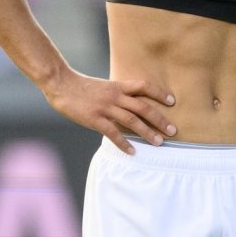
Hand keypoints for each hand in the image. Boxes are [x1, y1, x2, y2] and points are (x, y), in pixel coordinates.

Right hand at [42, 67, 175, 154]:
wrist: (61, 85)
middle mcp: (116, 96)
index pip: (144, 86)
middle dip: (160, 119)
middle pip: (143, 107)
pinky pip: (113, 133)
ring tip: (159, 143)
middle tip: (173, 131)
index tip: (173, 102)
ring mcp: (106, 107)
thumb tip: (132, 107)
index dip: (159, 93)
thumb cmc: (83, 87)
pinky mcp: (94, 119)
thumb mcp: (105, 86)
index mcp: (119, 86)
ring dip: (147, 133)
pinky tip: (132, 151)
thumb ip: (118, 95)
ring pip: (132, 121)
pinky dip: (124, 143)